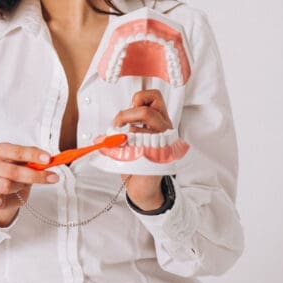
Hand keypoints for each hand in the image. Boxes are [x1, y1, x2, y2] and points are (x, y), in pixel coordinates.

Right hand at [0, 143, 58, 226]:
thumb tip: (48, 160)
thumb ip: (34, 160)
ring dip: (19, 187)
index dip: (32, 154)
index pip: (15, 151)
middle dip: (34, 175)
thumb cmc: (17, 174)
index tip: (48, 159)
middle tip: (51, 177)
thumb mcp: (26, 163)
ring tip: (22, 187)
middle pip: (12, 170)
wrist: (7, 192)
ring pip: (5, 185)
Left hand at [113, 89, 172, 210]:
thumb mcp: (135, 135)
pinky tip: (126, 153)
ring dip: (124, 133)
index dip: (139, 98)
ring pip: (139, 130)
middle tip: (118, 125)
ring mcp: (163, 144)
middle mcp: (165, 130)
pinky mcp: (156, 158)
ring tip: (121, 142)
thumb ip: (131, 122)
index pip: (155, 97)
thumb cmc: (137, 159)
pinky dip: (125, 148)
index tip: (130, 108)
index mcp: (161, 121)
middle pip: (146, 111)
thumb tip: (117, 118)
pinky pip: (137, 146)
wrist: (143, 185)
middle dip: (124, 116)